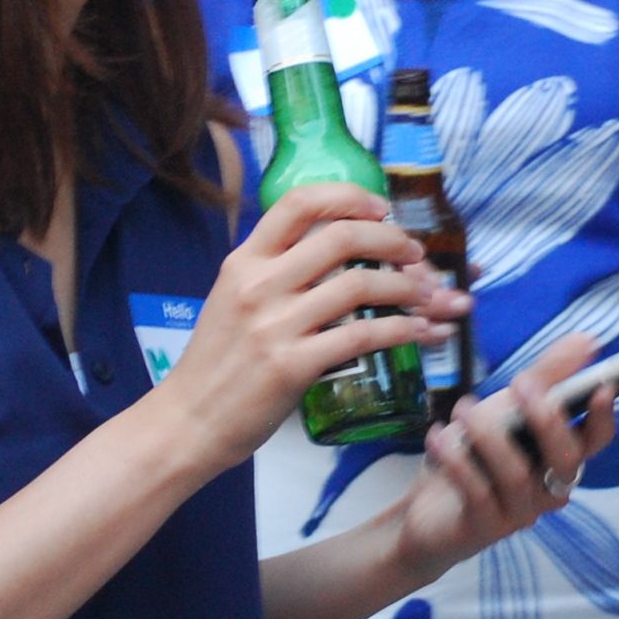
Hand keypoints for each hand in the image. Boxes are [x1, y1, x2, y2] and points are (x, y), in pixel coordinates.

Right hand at [151, 182, 449, 473]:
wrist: (189, 422)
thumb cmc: (217, 362)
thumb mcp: (234, 298)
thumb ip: (277, 272)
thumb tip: (339, 253)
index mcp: (244, 260)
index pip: (299, 203)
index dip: (349, 197)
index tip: (381, 208)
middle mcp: (259, 284)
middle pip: (342, 237)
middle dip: (393, 241)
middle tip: (417, 256)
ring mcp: (275, 325)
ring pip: (360, 286)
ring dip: (408, 288)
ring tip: (430, 296)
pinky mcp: (292, 366)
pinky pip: (362, 337)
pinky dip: (402, 330)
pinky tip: (420, 333)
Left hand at [383, 340, 615, 580]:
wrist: (430, 512)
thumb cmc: (476, 456)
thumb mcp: (508, 409)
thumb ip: (547, 377)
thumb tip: (586, 341)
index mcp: (560, 458)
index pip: (595, 442)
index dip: (603, 417)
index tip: (602, 387)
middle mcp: (549, 489)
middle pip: (566, 459)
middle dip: (546, 418)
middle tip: (520, 383)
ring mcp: (519, 512)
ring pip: (516, 473)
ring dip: (487, 433)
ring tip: (461, 409)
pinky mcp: (485, 528)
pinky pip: (477, 491)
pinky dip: (456, 459)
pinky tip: (438, 437)